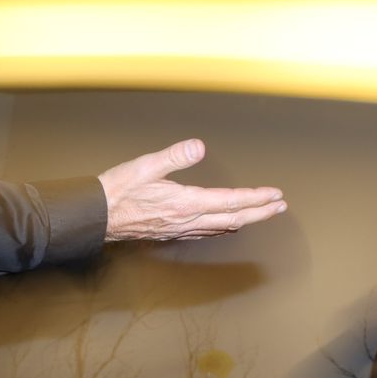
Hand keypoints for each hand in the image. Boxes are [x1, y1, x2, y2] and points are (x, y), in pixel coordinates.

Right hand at [98, 139, 283, 241]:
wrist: (97, 217)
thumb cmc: (118, 191)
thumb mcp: (145, 166)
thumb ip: (174, 156)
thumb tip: (199, 146)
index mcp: (185, 203)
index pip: (230, 201)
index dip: (256, 198)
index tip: (275, 194)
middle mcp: (187, 220)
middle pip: (234, 218)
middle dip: (260, 212)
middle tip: (279, 206)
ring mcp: (181, 229)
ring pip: (223, 227)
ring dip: (246, 219)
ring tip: (261, 213)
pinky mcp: (172, 232)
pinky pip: (207, 232)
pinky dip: (225, 227)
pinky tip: (226, 224)